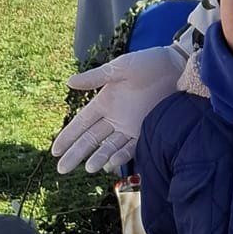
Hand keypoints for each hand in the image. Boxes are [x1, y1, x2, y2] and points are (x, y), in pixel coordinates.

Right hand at [52, 44, 183, 174]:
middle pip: (90, 140)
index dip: (68, 137)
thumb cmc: (148, 63)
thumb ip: (95, 78)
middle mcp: (114, 117)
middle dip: (76, 154)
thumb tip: (69, 82)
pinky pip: (130, 148)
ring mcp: (129, 126)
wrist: (178, 67)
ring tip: (87, 168)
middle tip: (62, 170)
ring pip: (108, 147)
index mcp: (104, 102)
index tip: (54, 150)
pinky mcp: (146, 131)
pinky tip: (110, 164)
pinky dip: (120, 156)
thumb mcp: (120, 68)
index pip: (81, 124)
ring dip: (97, 157)